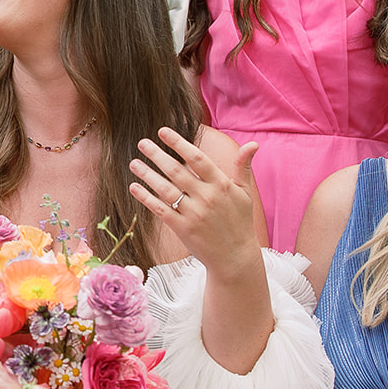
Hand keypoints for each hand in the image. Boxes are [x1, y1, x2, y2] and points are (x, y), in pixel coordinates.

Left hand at [129, 127, 258, 276]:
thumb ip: (243, 167)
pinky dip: (146, 198)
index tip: (163, 131)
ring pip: (165, 189)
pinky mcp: (182, 229)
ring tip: (134, 163)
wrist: (235, 257)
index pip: (197, 158)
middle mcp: (206, 197)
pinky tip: (134, 187)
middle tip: (142, 143)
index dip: (179, 143)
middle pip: (177, 171)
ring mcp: (193, 214)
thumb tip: (252, 143)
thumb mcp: (245, 193)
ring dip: (147, 174)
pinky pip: (160, 209)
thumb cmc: (240, 222)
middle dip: (157, 155)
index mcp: (221, 185)